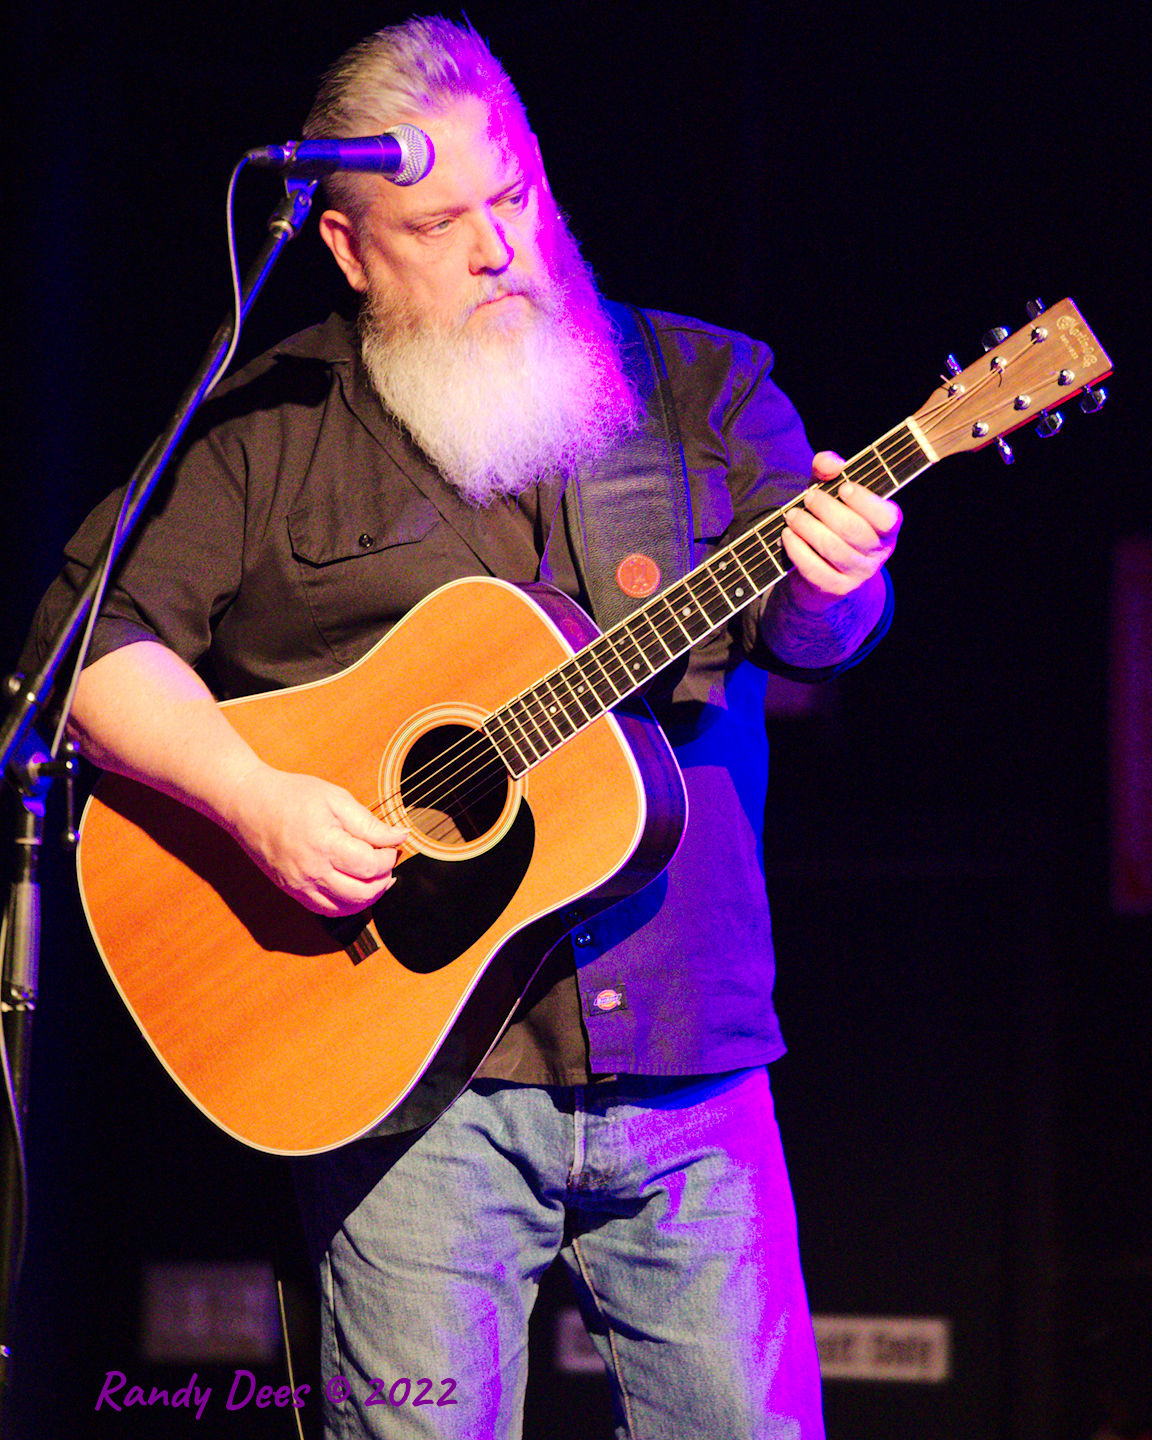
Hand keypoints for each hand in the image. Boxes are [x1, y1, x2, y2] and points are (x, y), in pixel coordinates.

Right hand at [224, 765, 406, 917]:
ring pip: (347, 908)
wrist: (248, 804)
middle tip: (386, 860)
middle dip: (384, 878)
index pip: (371, 865)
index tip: (392, 844)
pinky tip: (355, 888)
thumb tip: (399, 837)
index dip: (389, 857)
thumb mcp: (336, 799)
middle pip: (363, 893)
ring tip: (375, 876)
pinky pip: (326, 911)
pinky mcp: (292, 892)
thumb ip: (369, 823)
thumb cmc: (291, 795)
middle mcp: (311, 871)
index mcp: (324, 845)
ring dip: (369, 896)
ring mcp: (300, 885)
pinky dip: (347, 905)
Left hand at [780, 451, 902, 610]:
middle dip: (826, 509)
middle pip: (853, 529)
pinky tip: (787, 535)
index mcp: (887, 527)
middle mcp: (878, 552)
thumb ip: (829, 473)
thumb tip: (828, 462)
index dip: (865, 501)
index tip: (843, 487)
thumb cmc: (830, 522)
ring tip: (792, 515)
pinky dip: (797, 550)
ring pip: (832, 548)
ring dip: (807, 527)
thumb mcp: (831, 494)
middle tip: (809, 497)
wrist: (822, 572)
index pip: (886, 517)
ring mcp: (858, 574)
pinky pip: (815, 569)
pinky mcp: (836, 589)